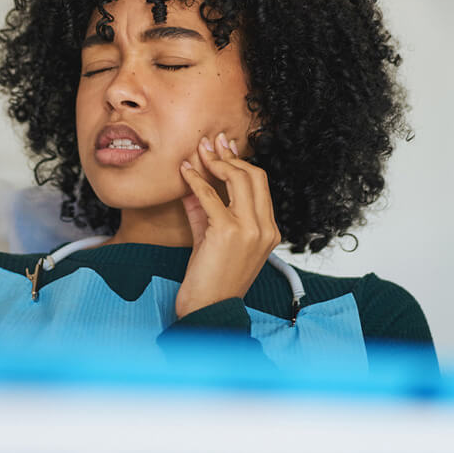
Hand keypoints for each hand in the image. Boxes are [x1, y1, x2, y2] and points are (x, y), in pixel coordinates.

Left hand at [176, 132, 281, 317]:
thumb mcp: (211, 237)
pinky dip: (196, 180)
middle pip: (255, 176)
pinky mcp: (228, 231)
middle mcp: (265, 228)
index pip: (261, 185)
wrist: (207, 310)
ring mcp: (250, 230)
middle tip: (212, 143)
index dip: (241, 163)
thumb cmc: (210, 278)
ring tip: (199, 151)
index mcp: (269, 231)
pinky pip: (211, 195)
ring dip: (216, 161)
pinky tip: (184, 171)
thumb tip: (192, 179)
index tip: (224, 150)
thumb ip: (205, 208)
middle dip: (231, 156)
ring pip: (239, 179)